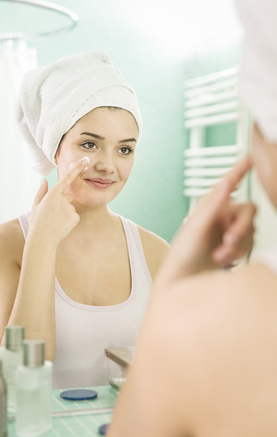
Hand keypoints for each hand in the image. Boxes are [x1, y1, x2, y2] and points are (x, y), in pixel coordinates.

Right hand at [28, 158, 88, 247]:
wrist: (43, 240)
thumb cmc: (37, 222)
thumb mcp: (35, 205)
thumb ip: (41, 191)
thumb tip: (44, 180)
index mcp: (53, 193)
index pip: (67, 178)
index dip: (77, 169)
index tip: (85, 161)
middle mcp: (63, 199)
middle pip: (68, 197)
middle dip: (62, 203)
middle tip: (52, 215)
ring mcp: (70, 208)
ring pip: (71, 207)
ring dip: (65, 213)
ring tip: (55, 221)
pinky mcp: (75, 217)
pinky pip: (74, 216)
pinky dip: (69, 221)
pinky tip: (61, 226)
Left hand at [155, 155, 254, 285]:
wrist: (184, 280)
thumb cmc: (182, 254)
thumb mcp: (196, 227)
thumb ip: (213, 206)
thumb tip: (225, 183)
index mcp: (211, 206)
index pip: (230, 183)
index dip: (242, 169)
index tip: (253, 156)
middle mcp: (222, 216)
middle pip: (248, 212)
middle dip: (241, 228)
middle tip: (229, 240)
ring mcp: (229, 231)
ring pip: (251, 231)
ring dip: (238, 245)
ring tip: (219, 256)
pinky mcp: (234, 246)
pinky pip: (249, 245)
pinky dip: (238, 253)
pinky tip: (224, 260)